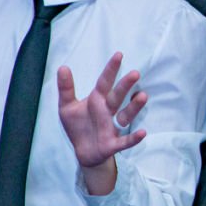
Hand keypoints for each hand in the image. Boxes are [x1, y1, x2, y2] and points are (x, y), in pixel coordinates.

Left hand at [57, 54, 147, 195]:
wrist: (83, 151)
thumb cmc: (78, 126)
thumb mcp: (67, 107)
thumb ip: (66, 88)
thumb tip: (62, 67)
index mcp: (97, 100)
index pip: (104, 82)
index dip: (111, 69)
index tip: (119, 54)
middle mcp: (107, 111)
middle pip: (117, 96)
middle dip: (125, 86)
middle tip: (135, 73)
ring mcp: (112, 127)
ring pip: (125, 115)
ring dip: (134, 107)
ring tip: (143, 96)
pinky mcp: (113, 144)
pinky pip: (125, 141)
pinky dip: (133, 138)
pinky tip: (143, 133)